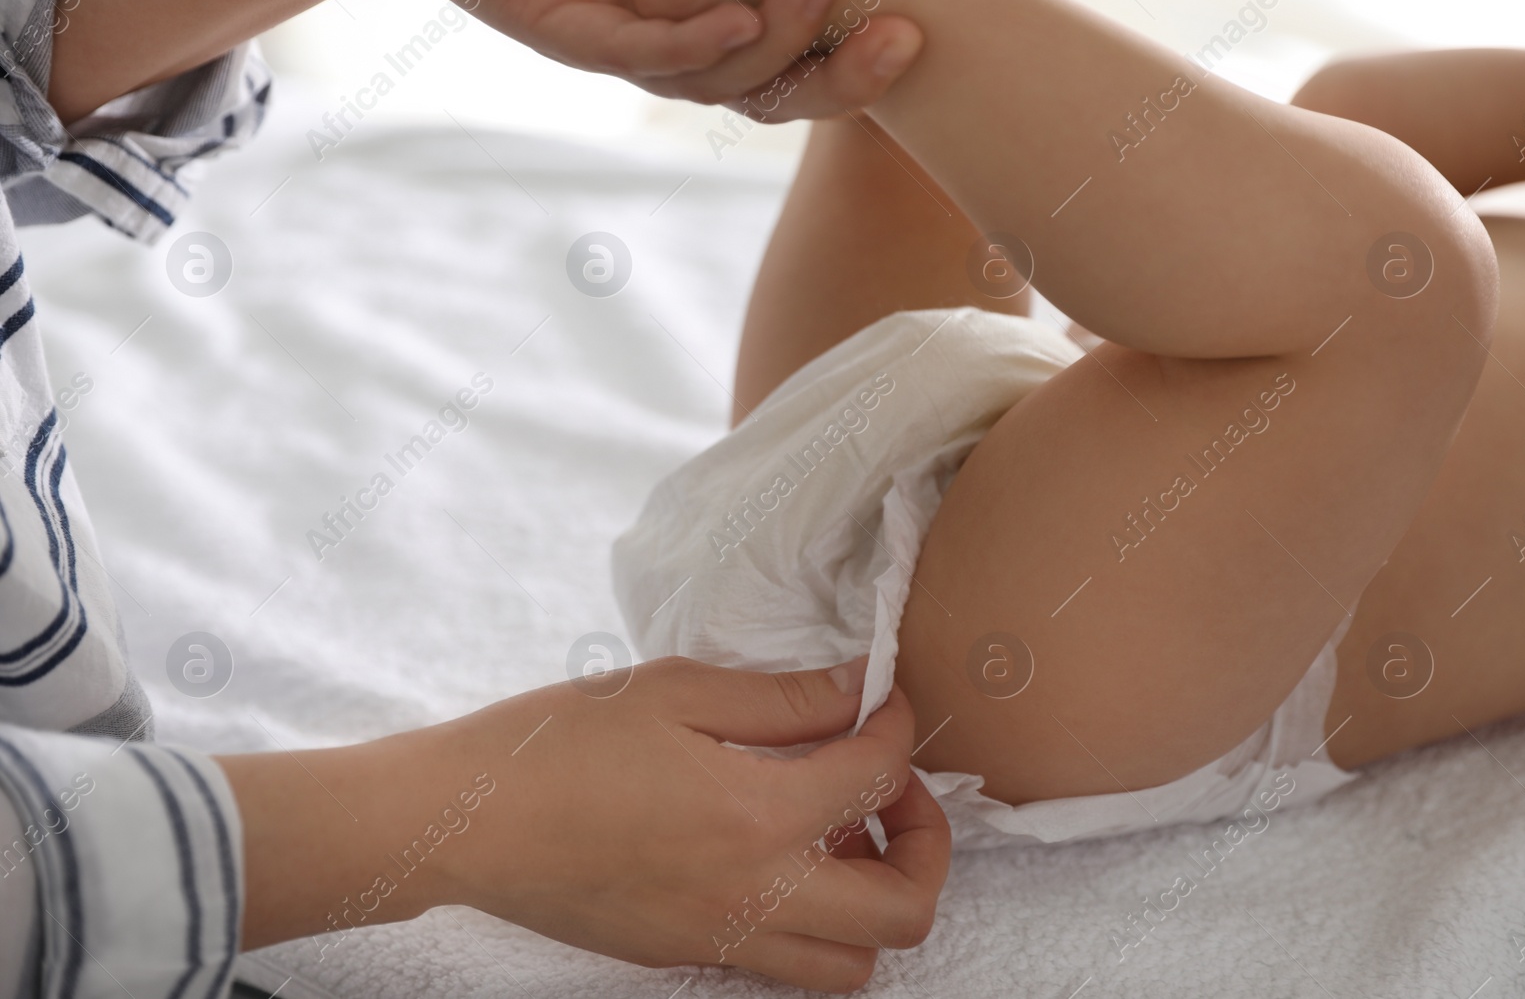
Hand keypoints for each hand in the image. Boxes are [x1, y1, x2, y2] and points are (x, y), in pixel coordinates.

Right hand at [221, 656, 950, 993]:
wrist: (465, 823)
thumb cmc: (559, 744)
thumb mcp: (675, 691)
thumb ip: (783, 699)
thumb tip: (860, 690)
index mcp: (755, 817)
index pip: (877, 779)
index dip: (900, 728)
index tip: (884, 700)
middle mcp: (753, 897)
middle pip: (903, 911)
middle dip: (926, 843)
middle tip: (889, 788)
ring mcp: (719, 940)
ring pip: (852, 967)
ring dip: (873, 900)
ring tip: (836, 834)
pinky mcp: (685, 956)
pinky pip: (786, 967)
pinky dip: (813, 923)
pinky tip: (775, 857)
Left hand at [383, 0, 924, 118]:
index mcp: (716, 22)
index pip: (803, 65)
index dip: (863, 63)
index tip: (922, 27)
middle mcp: (678, 49)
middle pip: (775, 92)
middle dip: (846, 73)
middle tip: (906, 35)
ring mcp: (626, 48)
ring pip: (719, 78)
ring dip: (780, 39)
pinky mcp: (568, 35)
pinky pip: (643, 54)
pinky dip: (696, 40)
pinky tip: (741, 21)